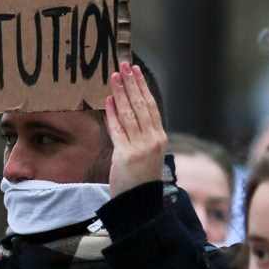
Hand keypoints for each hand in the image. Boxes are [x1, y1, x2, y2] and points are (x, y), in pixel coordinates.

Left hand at [104, 62, 166, 193]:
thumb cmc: (140, 178)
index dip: (142, 86)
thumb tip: (126, 110)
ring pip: (129, 114)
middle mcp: (153, 140)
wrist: (139, 203)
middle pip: (141, 105)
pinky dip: (113, 114)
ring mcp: (140, 148)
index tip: (135, 71)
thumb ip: (141, 133)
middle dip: (131, 83)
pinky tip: (108, 100)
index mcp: (160, 137)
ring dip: (121, 93)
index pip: (150, 106)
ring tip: (114, 76)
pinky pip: (117, 130)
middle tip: (123, 65)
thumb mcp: (146, 153)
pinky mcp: (125, 156)